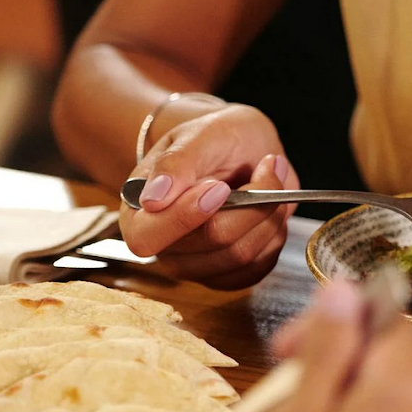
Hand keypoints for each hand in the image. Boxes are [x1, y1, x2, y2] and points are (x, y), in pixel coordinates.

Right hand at [120, 103, 298, 289]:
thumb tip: (152, 201)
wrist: (241, 148)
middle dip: (250, 202)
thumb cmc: (213, 139)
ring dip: (268, 214)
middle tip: (264, 167)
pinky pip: (260, 265)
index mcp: (138, 215)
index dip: (186, 216)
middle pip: (213, 241)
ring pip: (243, 254)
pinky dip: (274, 233)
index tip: (219, 186)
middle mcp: (164, 248)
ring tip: (268, 181)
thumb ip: (174, 164)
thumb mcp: (197, 135)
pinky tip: (269, 208)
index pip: (148, 237)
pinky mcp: (229, 276)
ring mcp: (197, 266)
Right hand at [241, 280, 411, 411]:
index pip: (380, 318)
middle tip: (269, 409)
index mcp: (407, 388)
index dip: (329, 325)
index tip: (283, 352)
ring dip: (323, 410)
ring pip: (374, 401)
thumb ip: (327, 348)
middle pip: (377, 360)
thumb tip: (344, 290)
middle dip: (319, 373)